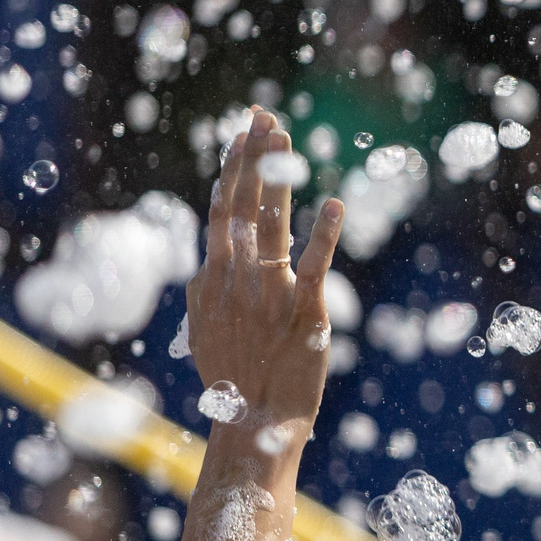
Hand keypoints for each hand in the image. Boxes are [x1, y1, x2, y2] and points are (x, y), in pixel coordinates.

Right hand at [188, 109, 344, 440]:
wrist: (253, 426)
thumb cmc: (235, 380)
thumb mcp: (208, 329)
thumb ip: (208, 292)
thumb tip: (206, 263)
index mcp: (214, 279)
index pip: (222, 210)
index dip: (233, 169)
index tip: (242, 133)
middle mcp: (237, 280)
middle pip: (243, 205)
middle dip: (252, 157)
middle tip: (264, 114)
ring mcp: (268, 294)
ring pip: (273, 224)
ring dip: (279, 178)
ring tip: (285, 137)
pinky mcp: (304, 313)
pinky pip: (314, 266)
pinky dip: (325, 234)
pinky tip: (334, 203)